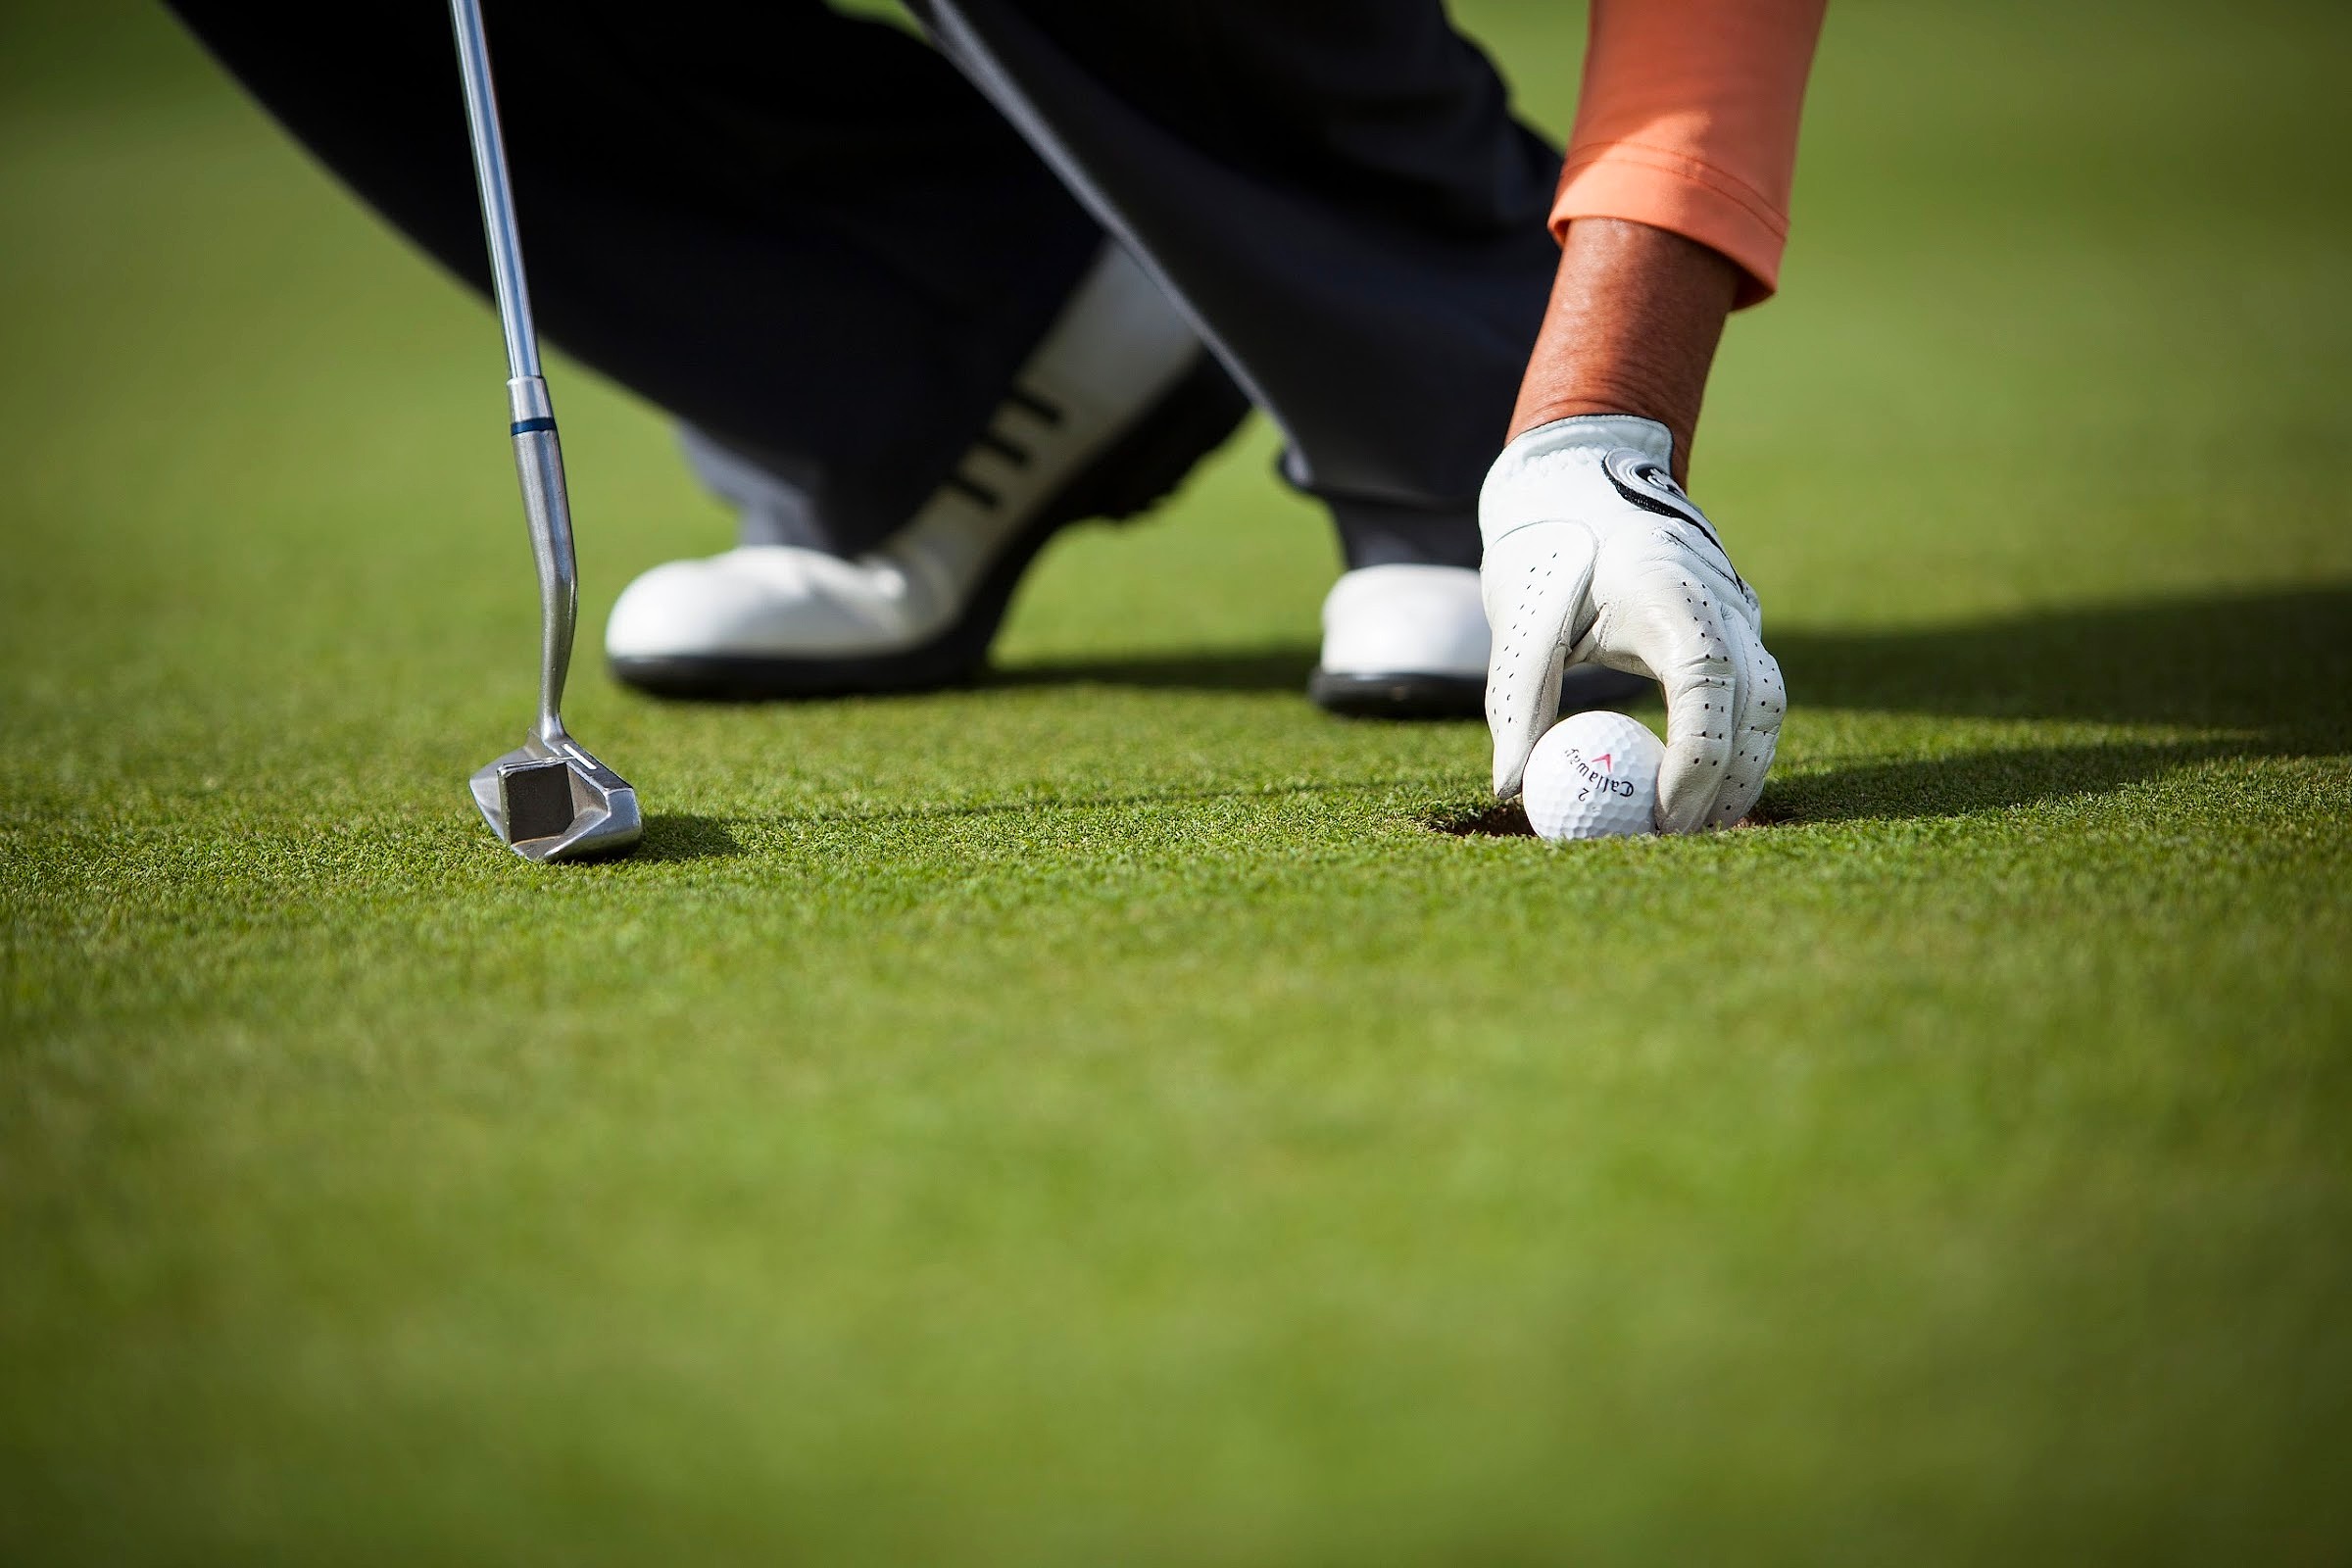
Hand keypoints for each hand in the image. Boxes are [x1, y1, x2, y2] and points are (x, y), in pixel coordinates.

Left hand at [1480, 415, 1782, 831]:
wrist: (1583, 476)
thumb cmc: (1547, 546)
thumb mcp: (1518, 620)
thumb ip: (1516, 703)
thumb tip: (1509, 788)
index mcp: (1669, 590)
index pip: (1709, 683)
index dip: (1696, 758)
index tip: (1661, 816)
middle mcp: (1721, 598)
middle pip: (1754, 703)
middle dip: (1728, 780)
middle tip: (1678, 842)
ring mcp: (1738, 608)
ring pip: (1765, 701)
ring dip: (1740, 769)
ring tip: (1694, 829)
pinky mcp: (1735, 624)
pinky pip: (1751, 692)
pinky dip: (1733, 742)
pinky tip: (1698, 789)